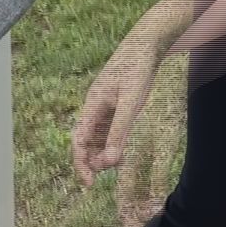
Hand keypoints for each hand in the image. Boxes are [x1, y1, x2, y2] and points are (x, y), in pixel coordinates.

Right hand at [72, 30, 163, 185]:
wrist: (146, 43)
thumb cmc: (137, 69)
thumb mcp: (131, 103)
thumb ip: (120, 131)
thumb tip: (111, 160)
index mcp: (92, 105)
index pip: (78, 141)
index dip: (81, 163)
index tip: (90, 183)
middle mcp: (94, 105)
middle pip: (85, 140)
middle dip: (92, 159)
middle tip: (108, 172)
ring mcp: (104, 104)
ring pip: (96, 135)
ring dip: (102, 151)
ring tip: (116, 162)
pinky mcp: (114, 102)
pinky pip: (107, 127)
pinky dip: (111, 141)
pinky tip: (121, 147)